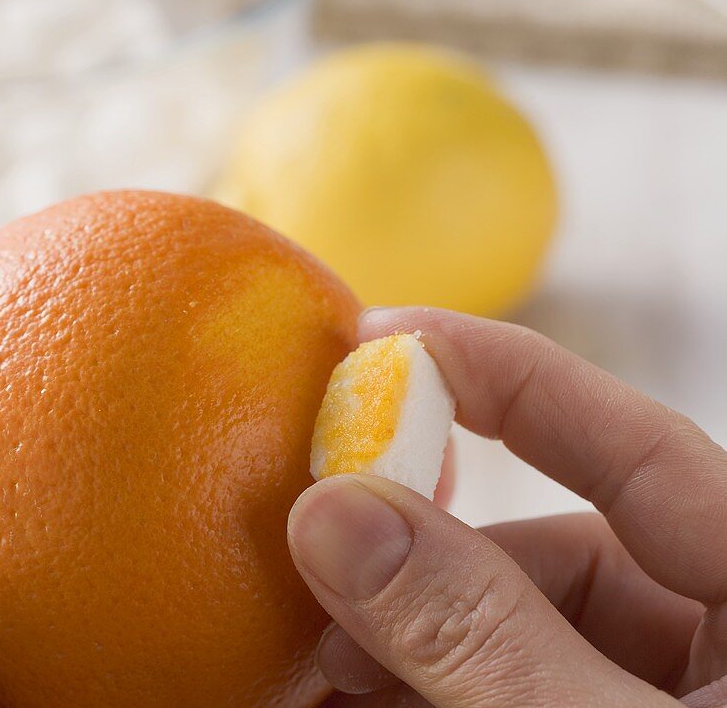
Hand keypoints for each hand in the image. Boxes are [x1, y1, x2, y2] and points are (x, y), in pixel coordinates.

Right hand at [290, 307, 726, 706]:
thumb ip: (479, 627)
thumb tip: (337, 516)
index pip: (636, 445)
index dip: (506, 373)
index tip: (382, 338)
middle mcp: (719, 642)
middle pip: (547, 552)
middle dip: (420, 566)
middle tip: (323, 579)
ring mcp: (663, 703)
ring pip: (509, 630)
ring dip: (405, 640)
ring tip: (329, 677)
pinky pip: (503, 687)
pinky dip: (425, 689)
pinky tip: (361, 704)